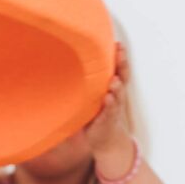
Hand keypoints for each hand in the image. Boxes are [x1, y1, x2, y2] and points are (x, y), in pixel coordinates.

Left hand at [83, 41, 133, 157]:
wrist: (103, 139)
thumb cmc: (95, 114)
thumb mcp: (90, 97)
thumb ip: (84, 84)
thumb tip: (62, 68)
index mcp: (112, 87)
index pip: (118, 69)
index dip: (119, 57)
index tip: (118, 44)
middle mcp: (115, 95)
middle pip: (122, 76)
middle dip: (122, 65)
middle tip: (120, 52)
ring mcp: (113, 107)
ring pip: (118, 94)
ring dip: (116, 86)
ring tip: (114, 80)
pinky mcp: (108, 120)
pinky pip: (110, 111)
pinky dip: (110, 104)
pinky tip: (108, 98)